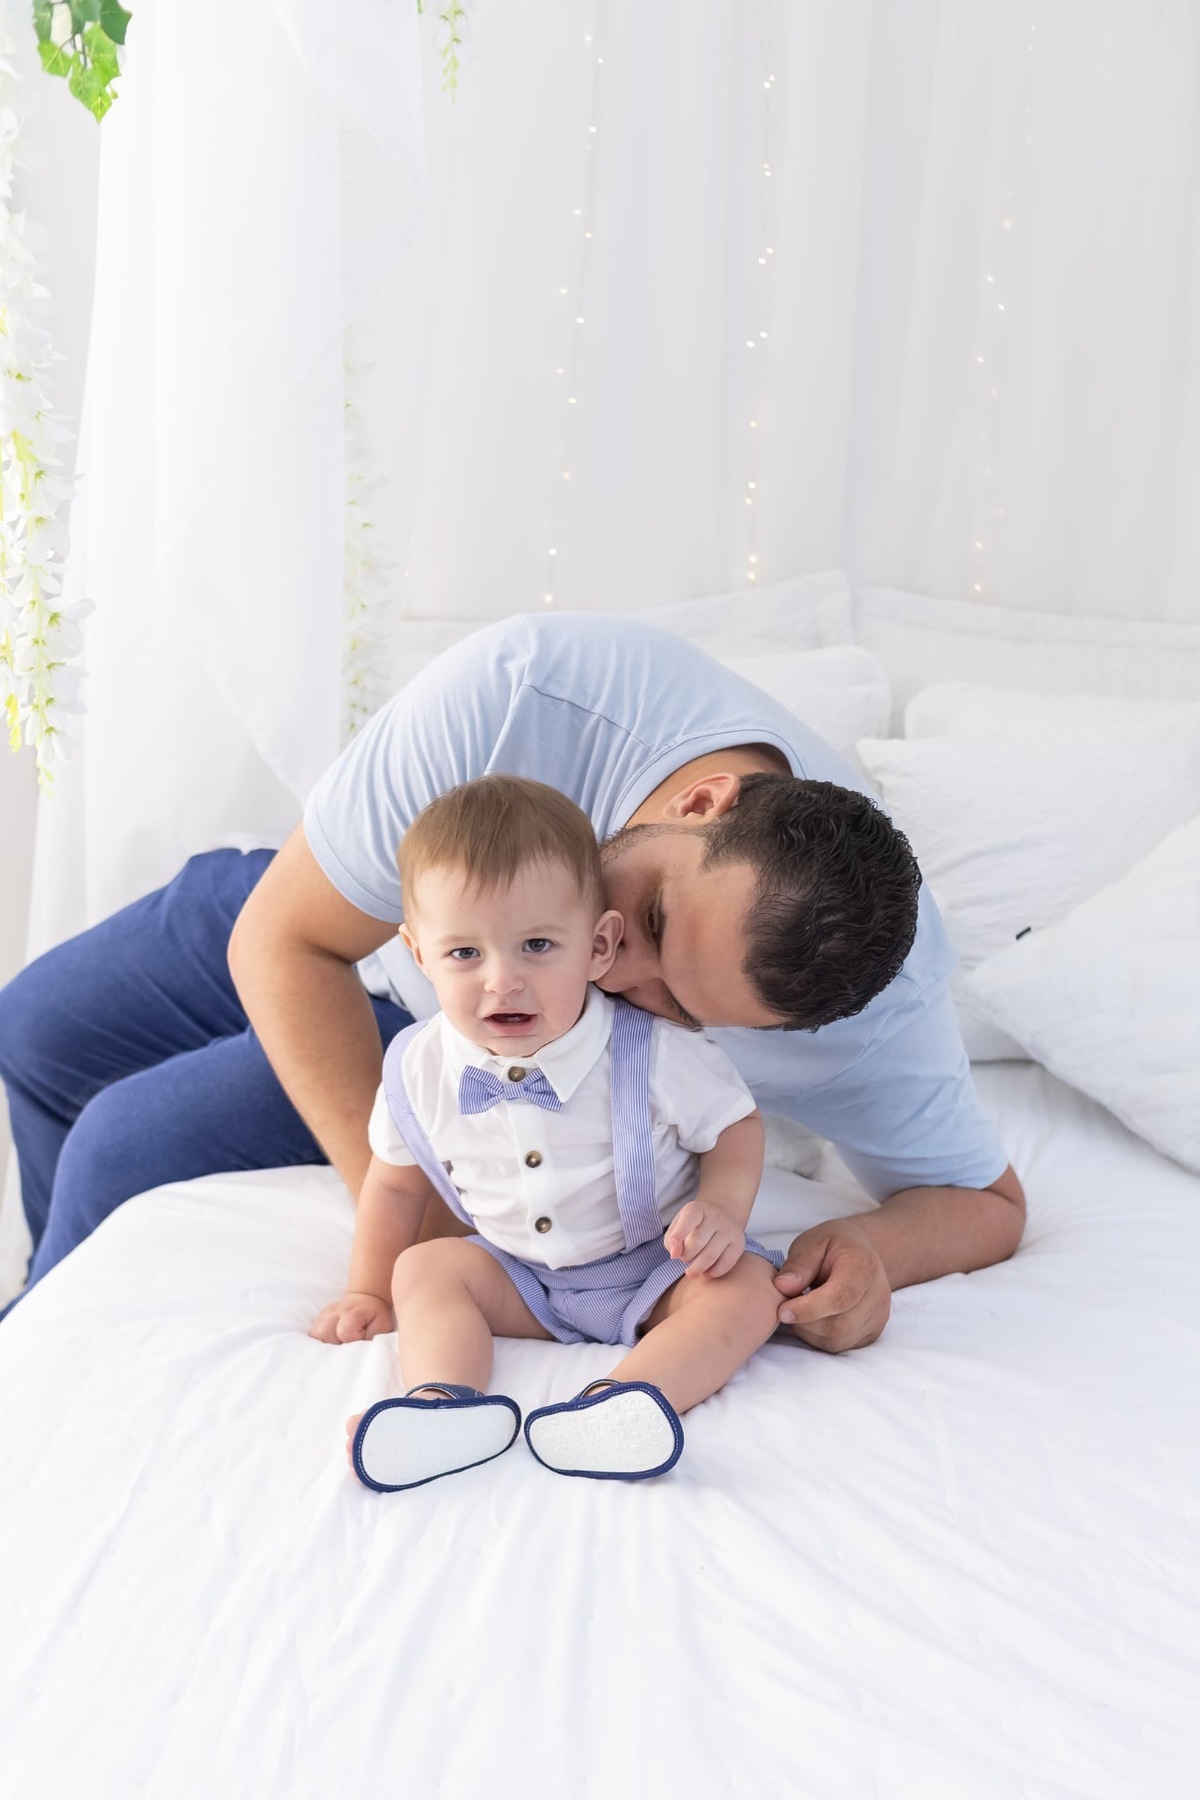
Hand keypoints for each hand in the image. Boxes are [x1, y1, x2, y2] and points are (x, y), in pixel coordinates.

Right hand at [309, 1290, 394, 1343]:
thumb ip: (372, 1338)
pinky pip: (312, 1333)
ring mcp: (324, 1314)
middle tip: (346, 1343)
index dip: (352, 1340)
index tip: (360, 1337)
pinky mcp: (319, 1318)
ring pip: (315, 1334)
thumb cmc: (375, 1316)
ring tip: (338, 1342)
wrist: (366, 1300)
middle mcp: (335, 1312)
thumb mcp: (382, 1326)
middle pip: (323, 1333)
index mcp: (352, 1313)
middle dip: (333, 1343)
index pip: (344, 1331)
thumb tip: (360, 1352)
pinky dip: (320, 1340)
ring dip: (325, 1343)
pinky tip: (332, 1340)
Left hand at [664, 1198, 745, 1276]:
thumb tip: (675, 1255)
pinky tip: (707, 1271)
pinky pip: (726, 1263)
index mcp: (697, 1209)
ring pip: (710, 1255)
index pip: (688, 1220)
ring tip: (691, 1271)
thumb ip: (671, 1240)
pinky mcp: (739, 1244)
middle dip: (686, 1256)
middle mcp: (715, 1216)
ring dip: (697, 1268)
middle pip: (697, 1241)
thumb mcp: (679, 1225)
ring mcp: (729, 1230)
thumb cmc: (694, 1225)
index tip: (673, 1255)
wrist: (723, 1216)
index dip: (678, 1237)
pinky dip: (713, 1272)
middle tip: (684, 1259)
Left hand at [774, 1219, 890, 1351]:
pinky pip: (840, 1345)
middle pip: (838, 1325)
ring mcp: (878, 1317)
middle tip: (786, 1304)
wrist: (860, 1252)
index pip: (840, 1297)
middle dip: (804, 1322)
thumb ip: (798, 1264)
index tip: (782, 1311)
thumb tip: (783, 1287)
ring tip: (801, 1307)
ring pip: (837, 1340)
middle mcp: (878, 1295)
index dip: (809, 1308)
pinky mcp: (871, 1333)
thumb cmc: (833, 1245)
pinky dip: (819, 1337)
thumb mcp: (811, 1242)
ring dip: (809, 1331)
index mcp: (864, 1266)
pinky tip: (813, 1317)